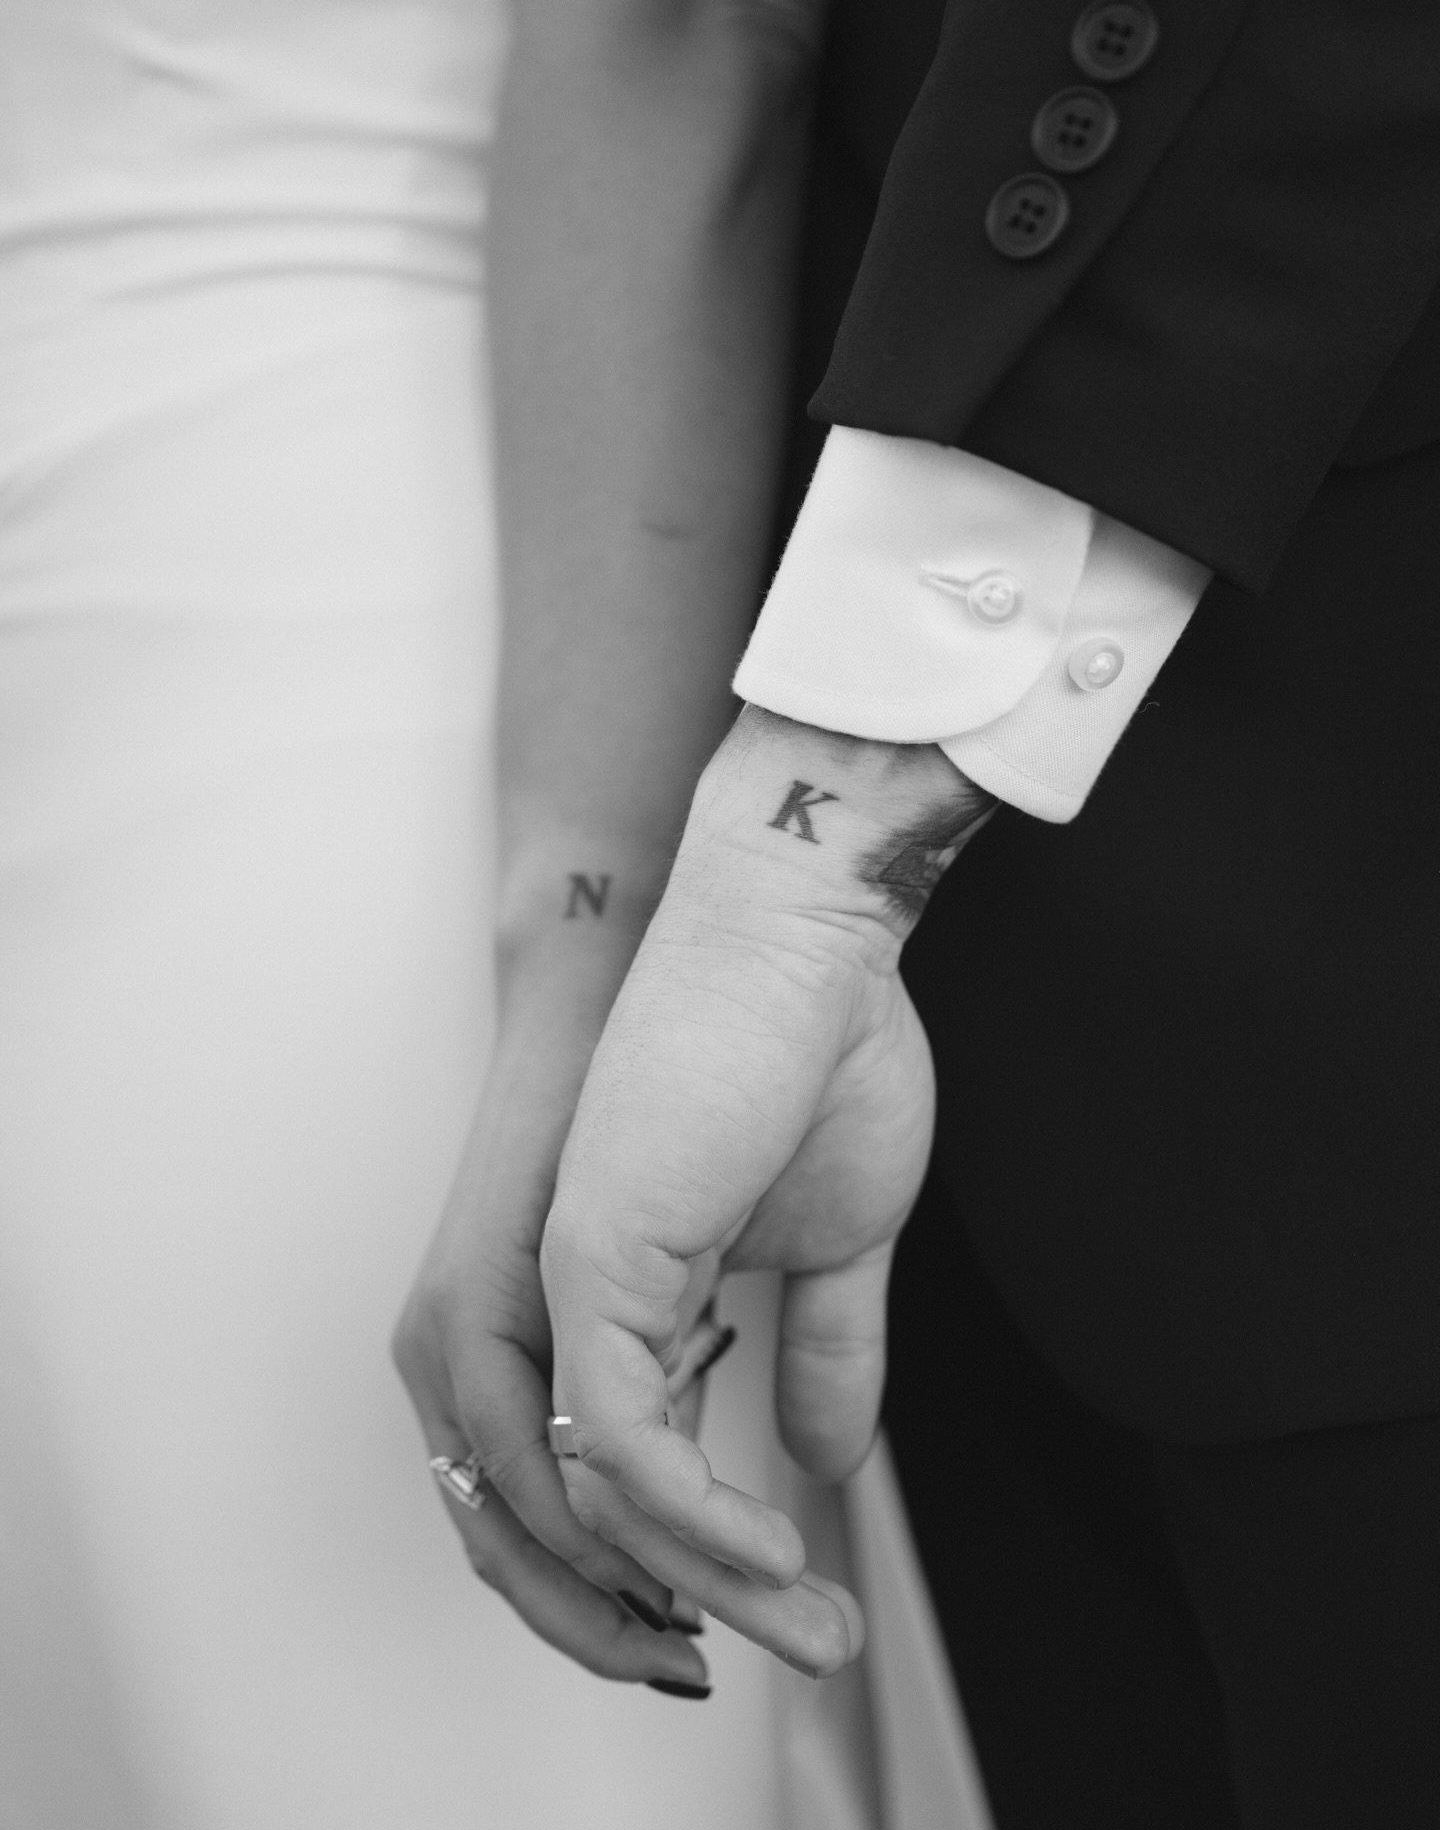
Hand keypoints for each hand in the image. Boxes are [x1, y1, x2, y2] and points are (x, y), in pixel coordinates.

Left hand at [540, 708, 994, 1674]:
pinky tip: (773, 1548)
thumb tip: (830, 1463)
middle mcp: (579, 1299)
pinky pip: (617, 1439)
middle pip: (592, 1507)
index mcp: (635, 1292)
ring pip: (598, 1496)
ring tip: (807, 1619)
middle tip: (809, 1655)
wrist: (808, 931)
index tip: (796, 1609)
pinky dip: (692, 1516)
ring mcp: (575, 1280)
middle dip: (690, 1608)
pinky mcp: (593, 1257)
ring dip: (704, 1583)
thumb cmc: (824, 1050)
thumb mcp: (845, 1238)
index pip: (633, 1465)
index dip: (700, 1558)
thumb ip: (828, 1348)